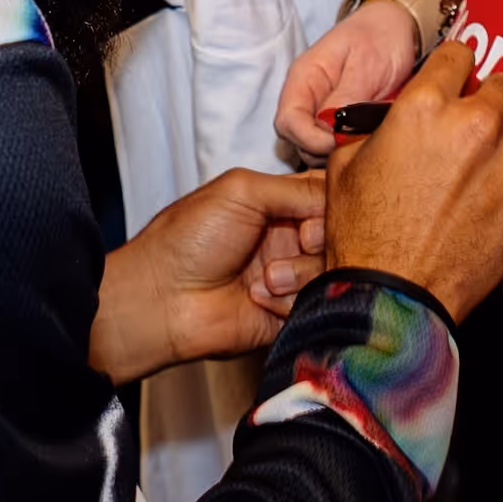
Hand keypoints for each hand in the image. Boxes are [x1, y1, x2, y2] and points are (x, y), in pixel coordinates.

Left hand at [88, 167, 330, 384]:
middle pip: (339, 235)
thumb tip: (340, 196)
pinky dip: (289, 300)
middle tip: (300, 239)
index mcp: (278, 205)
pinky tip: (258, 298)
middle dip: (321, 237)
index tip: (317, 211)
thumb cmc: (188, 239)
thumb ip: (296, 188)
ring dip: (301, 272)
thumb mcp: (241, 191)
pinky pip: (317, 305)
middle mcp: (289, 239)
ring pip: (332, 270)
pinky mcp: (290, 313)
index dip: (334, 204)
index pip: (329, 197)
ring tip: (266, 277)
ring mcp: (291, 278)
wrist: (162, 299)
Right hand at [278, 0, 426, 158]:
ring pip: (312, 148)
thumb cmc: (381, 37)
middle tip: (359, 142)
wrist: (399, 26)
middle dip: (323, 150)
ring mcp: (321, 111)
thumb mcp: (367, 64)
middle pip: (296, 141)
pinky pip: (332, 146)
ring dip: (336, 152)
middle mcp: (307, 98)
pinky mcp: (338, 121)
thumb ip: (347, 97)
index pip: (286, 123)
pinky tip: (368, 139)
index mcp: (304, 78)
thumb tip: (330, 131)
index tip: (340, 141)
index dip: (309, 140)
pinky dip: (347, 150)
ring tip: (367, 138)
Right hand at [323, 39, 502, 314]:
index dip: (454, 68)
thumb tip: (392, 119)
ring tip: (470, 188)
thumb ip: (378, 128)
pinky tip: (483, 216)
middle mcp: (475, 126)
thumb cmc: (365, 232)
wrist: (395, 295)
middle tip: (473, 130)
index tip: (456, 81)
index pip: (459, 56)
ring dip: (498, 154)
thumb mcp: (348, 164)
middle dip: (490, 102)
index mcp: (427, 105)